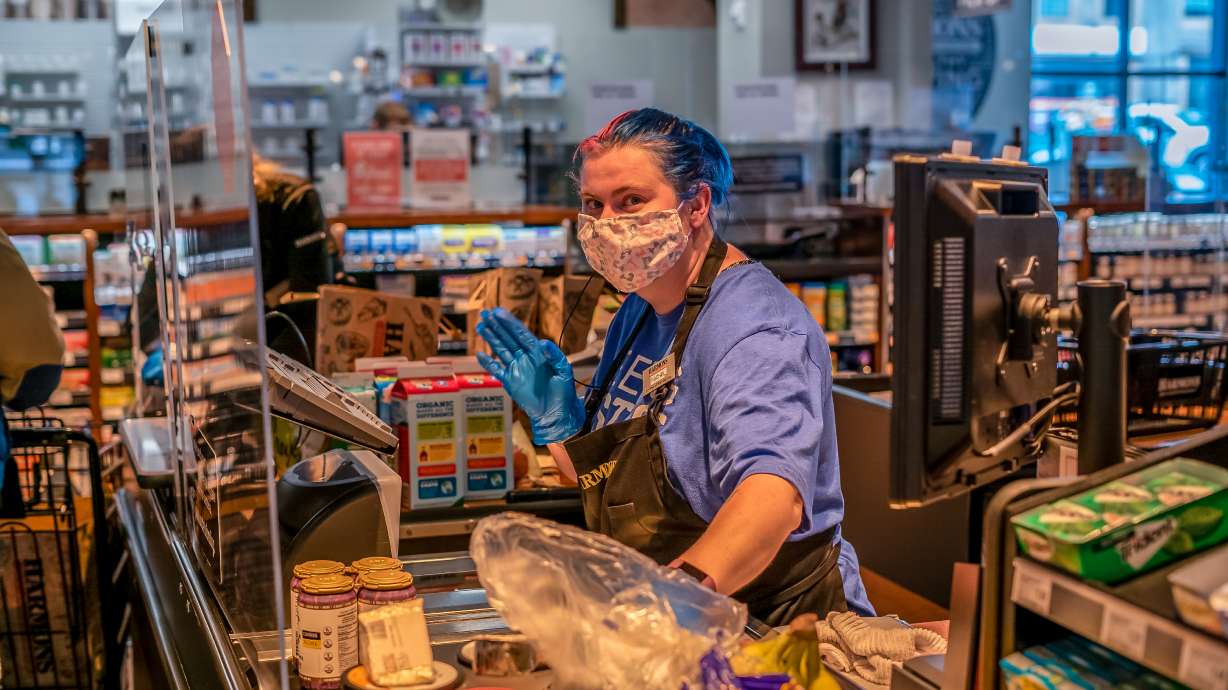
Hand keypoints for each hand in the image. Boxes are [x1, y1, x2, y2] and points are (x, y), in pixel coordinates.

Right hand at [476, 308, 583, 443]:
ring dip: (491, 338)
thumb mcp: (564, 372)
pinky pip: (497, 370)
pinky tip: (480, 354)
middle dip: (497, 325)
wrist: (556, 413)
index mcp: (538, 353)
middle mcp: (526, 358)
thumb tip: (543, 343)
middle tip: (485, 312)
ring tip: (481, 326)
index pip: (521, 334)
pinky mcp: (510, 382)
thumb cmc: (564, 392)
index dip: (509, 323)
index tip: (498, 312)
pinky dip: (488, 363)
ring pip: (501, 350)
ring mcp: (517, 369)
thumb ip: (555, 356)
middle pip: (508, 338)